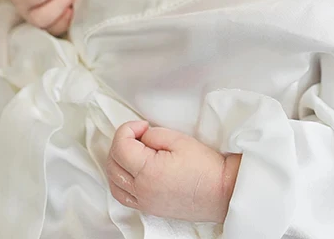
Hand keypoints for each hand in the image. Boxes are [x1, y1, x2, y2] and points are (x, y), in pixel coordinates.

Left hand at [107, 121, 240, 223]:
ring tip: (132, 150)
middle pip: (112, 164)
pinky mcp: (150, 208)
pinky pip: (123, 196)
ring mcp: (144, 202)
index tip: (143, 125)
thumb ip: (153, 135)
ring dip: (117, 162)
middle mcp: (141, 190)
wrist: (221, 192)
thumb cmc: (205, 166)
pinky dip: (121, 181)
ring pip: (114, 183)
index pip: (120, 146)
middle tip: (138, 134)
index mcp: (147, 171)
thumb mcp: (179, 140)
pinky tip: (132, 171)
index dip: (128, 129)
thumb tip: (141, 138)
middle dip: (121, 142)